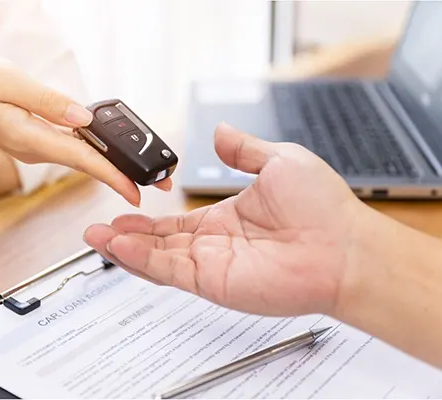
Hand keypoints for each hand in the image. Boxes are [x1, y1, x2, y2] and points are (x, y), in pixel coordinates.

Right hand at [0, 55, 170, 205]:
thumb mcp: (8, 83)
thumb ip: (47, 101)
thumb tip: (83, 117)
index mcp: (32, 139)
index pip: (82, 160)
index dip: (113, 176)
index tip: (138, 191)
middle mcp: (40, 149)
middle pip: (91, 165)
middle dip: (127, 175)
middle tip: (163, 185)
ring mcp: (41, 148)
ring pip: (86, 159)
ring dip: (117, 166)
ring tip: (149, 173)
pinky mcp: (42, 141)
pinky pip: (76, 149)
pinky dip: (99, 152)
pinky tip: (117, 152)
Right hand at [85, 122, 367, 316]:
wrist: (345, 246)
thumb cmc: (323, 207)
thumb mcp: (279, 161)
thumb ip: (243, 149)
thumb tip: (220, 132)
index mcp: (226, 218)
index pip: (176, 221)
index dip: (147, 217)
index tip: (124, 206)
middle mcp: (215, 244)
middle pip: (159, 242)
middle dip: (126, 236)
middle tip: (97, 229)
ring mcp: (213, 265)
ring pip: (157, 258)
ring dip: (125, 248)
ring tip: (96, 238)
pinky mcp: (214, 282)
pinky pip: (169, 271)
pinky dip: (141, 260)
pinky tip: (119, 247)